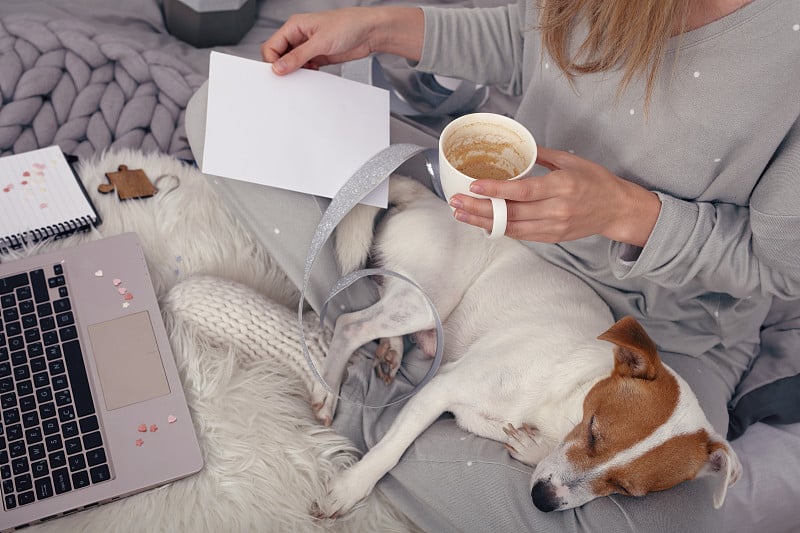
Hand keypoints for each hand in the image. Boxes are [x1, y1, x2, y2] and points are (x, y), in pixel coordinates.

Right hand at [261, 7, 423, 74]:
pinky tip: (312, 74)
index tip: (278, 73)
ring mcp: (308, 47)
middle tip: (290, 77)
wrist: (369, 32)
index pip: (271, 46)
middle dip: (282, 67)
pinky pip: (305, 68)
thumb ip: (298, 56)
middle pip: (279, 56)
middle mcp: (299, 36)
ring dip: (295, 72)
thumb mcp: (320, 42)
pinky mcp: (318, 56)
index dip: (271, 61)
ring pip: (292, 63)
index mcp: (294, 26)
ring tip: (305, 74)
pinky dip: (306, 74)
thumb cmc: (348, 25)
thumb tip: (279, 67)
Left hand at [449, 147, 660, 245]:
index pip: (522, 191)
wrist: (617, 209)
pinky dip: (501, 229)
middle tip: (456, 202)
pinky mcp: (553, 237)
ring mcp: (554, 226)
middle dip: (480, 208)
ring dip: (484, 222)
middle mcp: (557, 209)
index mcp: (562, 186)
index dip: (496, 189)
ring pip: (512, 227)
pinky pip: (521, 235)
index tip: (474, 185)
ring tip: (462, 214)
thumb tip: (516, 146)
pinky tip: (483, 223)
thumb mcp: (571, 160)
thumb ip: (541, 155)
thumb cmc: (596, 181)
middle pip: (511, 212)